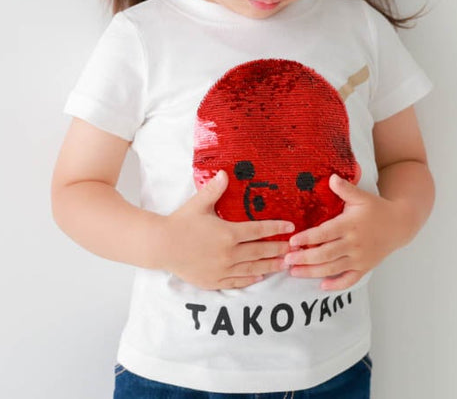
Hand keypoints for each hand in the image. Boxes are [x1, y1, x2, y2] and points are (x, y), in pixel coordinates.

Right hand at [162, 170, 293, 289]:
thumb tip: (225, 173)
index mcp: (228, 233)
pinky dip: (251, 279)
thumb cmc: (180, 222)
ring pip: (252, 269)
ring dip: (270, 266)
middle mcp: (229, 253)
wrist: (162, 246)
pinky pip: (237, 281)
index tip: (291, 227)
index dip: (276, 228)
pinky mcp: (214, 280)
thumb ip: (214, 189)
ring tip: (284, 264)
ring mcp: (222, 269)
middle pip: (260, 251)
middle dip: (279, 249)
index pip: (259, 231)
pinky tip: (260, 277)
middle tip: (294, 248)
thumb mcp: (198, 203)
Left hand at [284, 174, 410, 290]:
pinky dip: (336, 284)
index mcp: (350, 225)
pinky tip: (322, 286)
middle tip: (287, 259)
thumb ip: (345, 188)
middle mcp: (353, 244)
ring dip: (313, 272)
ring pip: (333, 268)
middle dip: (304, 258)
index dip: (307, 238)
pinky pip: (350, 280)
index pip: (324, 234)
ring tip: (294, 272)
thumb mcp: (361, 196)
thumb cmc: (377, 209)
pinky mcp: (365, 267)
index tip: (292, 241)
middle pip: (325, 254)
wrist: (399, 224)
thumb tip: (331, 177)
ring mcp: (359, 258)